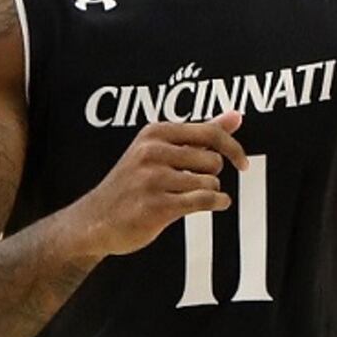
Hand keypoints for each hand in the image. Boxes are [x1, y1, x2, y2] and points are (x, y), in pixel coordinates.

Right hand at [80, 111, 242, 255]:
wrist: (93, 220)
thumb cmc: (132, 184)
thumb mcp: (161, 150)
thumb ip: (201, 133)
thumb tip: (236, 116)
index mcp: (154, 133)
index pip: (210, 133)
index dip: (234, 148)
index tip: (242, 162)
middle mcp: (151, 152)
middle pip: (213, 160)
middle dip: (211, 175)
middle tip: (193, 183)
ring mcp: (152, 179)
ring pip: (210, 182)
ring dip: (208, 192)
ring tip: (187, 197)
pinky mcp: (155, 206)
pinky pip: (204, 201)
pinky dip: (216, 203)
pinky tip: (213, 205)